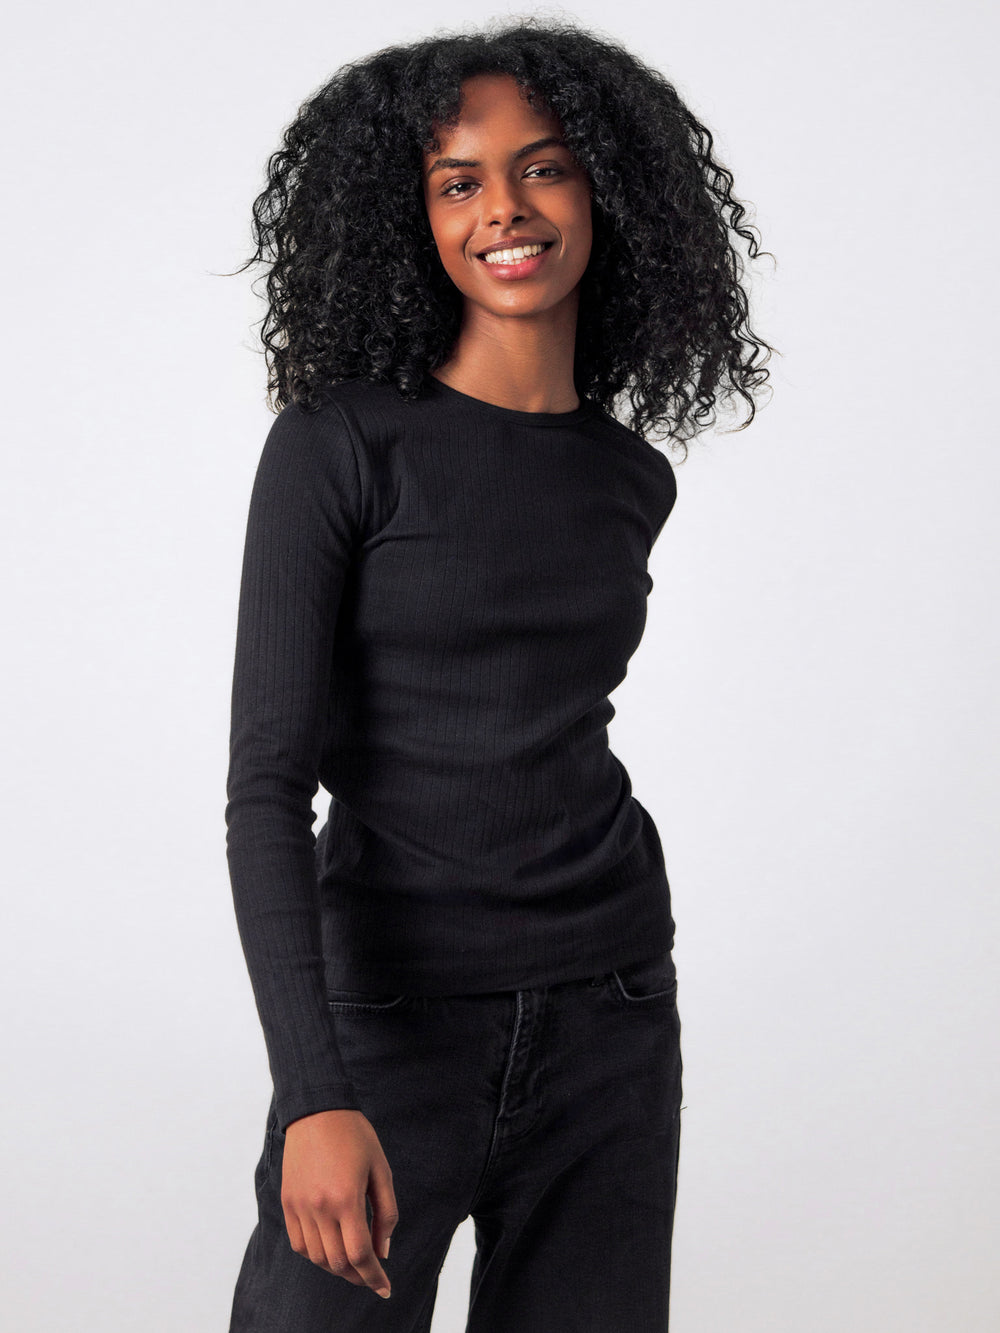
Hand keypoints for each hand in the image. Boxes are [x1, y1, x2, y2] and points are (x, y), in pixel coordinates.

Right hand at [280, 1108, 397, 1299]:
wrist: (317, 1111)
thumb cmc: (356, 1136)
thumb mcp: (381, 1169)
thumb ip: (386, 1213)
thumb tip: (383, 1251)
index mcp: (346, 1198)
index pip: (360, 1254)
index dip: (374, 1277)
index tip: (385, 1288)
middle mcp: (319, 1207)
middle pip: (338, 1263)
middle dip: (358, 1276)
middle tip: (373, 1276)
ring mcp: (299, 1206)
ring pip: (317, 1257)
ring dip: (337, 1268)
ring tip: (353, 1264)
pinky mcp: (287, 1202)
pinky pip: (299, 1243)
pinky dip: (315, 1254)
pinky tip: (330, 1248)